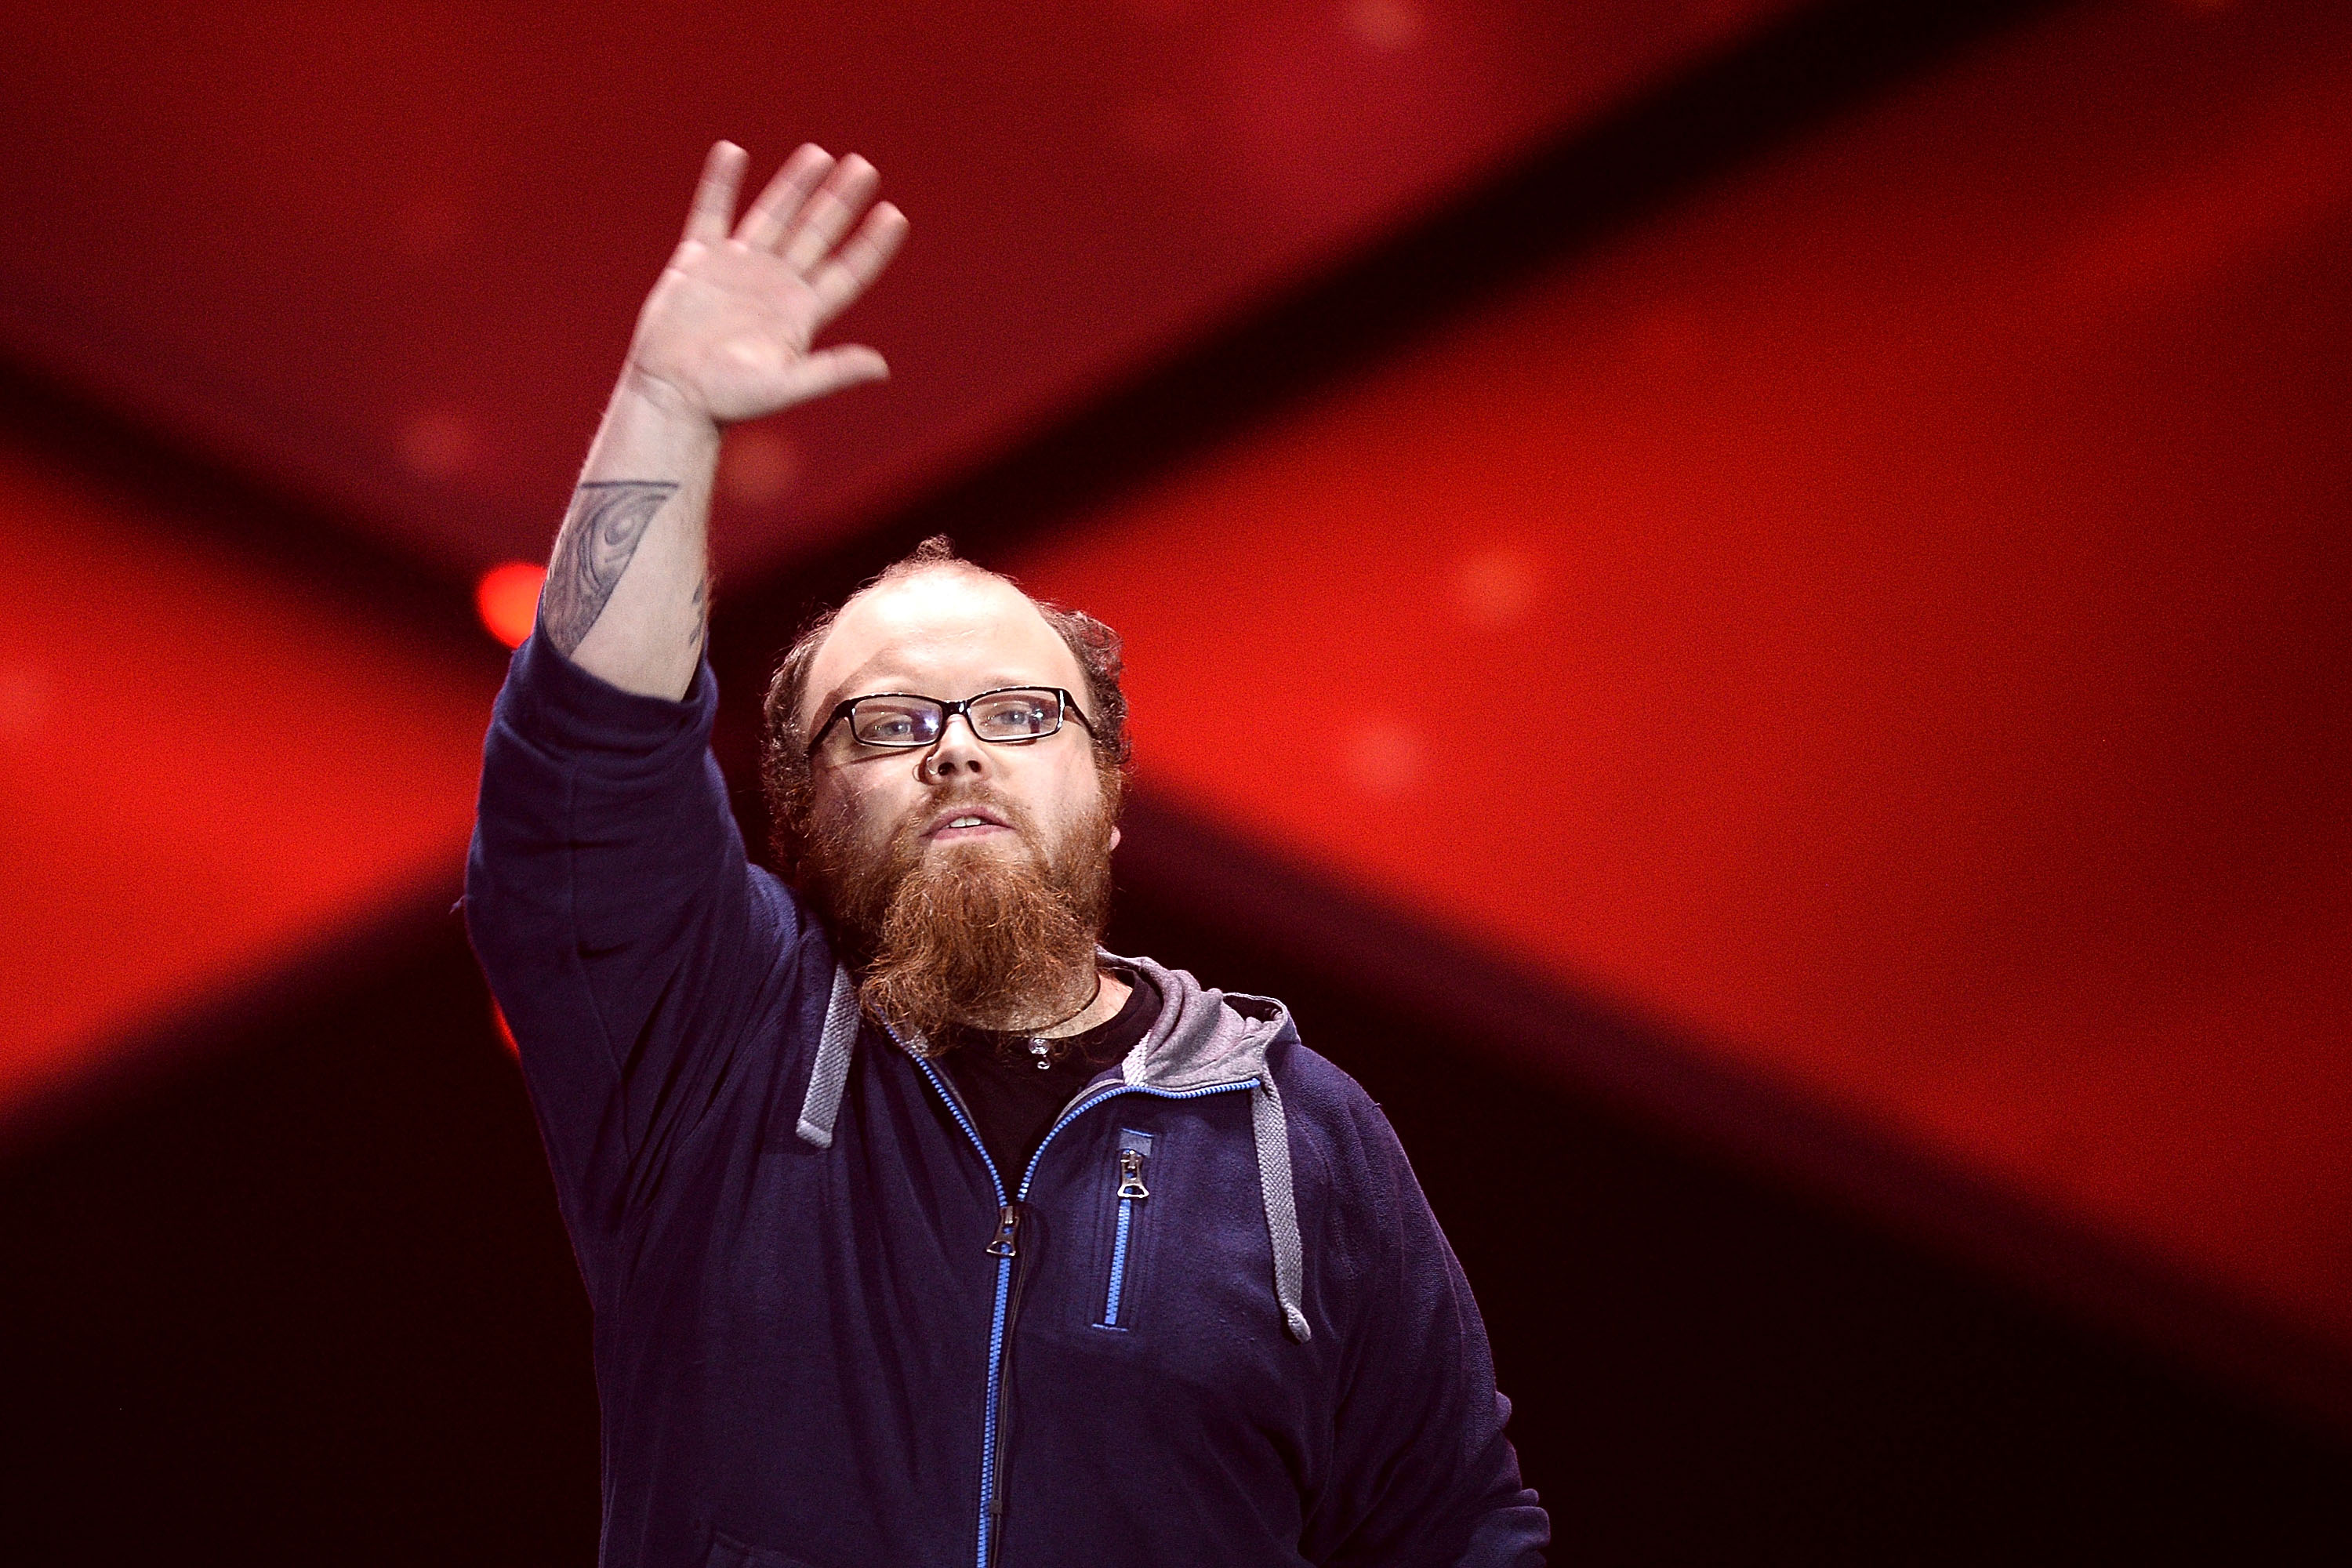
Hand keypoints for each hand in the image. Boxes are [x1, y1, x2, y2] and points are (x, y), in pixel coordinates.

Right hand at [624, 141, 907, 425]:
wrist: (671, 396)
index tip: (894, 214)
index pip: (846, 271)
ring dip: (794, 185)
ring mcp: (737, 268)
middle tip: (863, 167)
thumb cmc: (728, 401)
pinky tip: (733, 152)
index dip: (871, 245)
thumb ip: (831, 372)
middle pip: (816, 233)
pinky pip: (711, 212)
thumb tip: (882, 367)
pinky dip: (720, 183)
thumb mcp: (785, 387)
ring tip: (818, 154)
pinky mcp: (697, 262)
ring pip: (773, 215)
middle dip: (839, 201)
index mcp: (800, 313)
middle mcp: (774, 285)